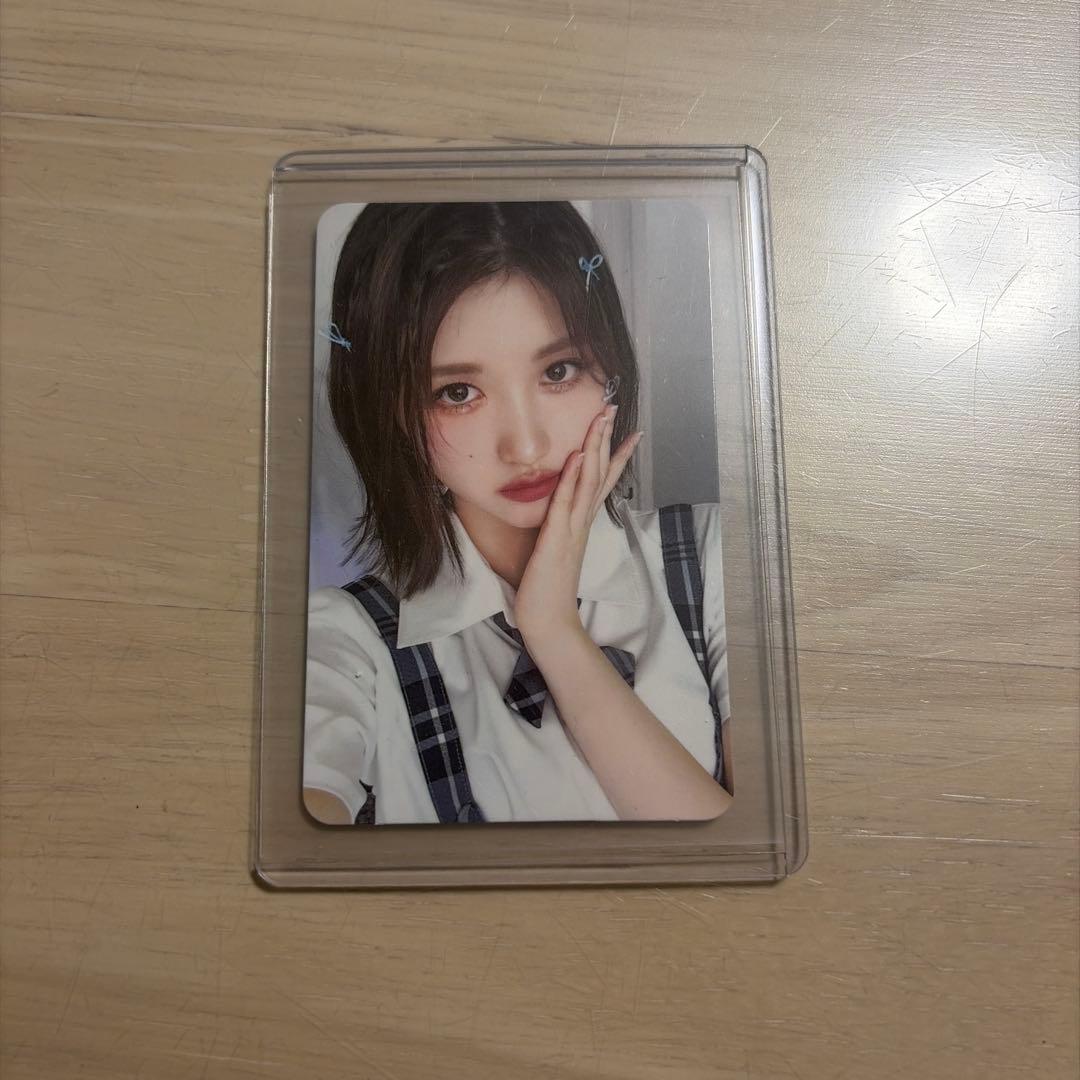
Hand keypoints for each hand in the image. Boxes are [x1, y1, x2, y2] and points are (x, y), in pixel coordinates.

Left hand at [514, 404, 642, 647]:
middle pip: (599, 473)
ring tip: (600, 420)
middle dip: (606, 439)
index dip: (615, 455)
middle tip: (613, 408)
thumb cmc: (547, 590)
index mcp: (581, 524)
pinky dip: (571, 478)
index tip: (628, 431)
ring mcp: (572, 530)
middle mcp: (582, 523)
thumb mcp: (554, 550)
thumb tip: (559, 513)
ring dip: (594, 449)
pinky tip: (576, 456)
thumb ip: (559, 529)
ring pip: (588, 481)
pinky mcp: (556, 540)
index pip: (602, 482)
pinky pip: (565, 503)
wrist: (548, 622)